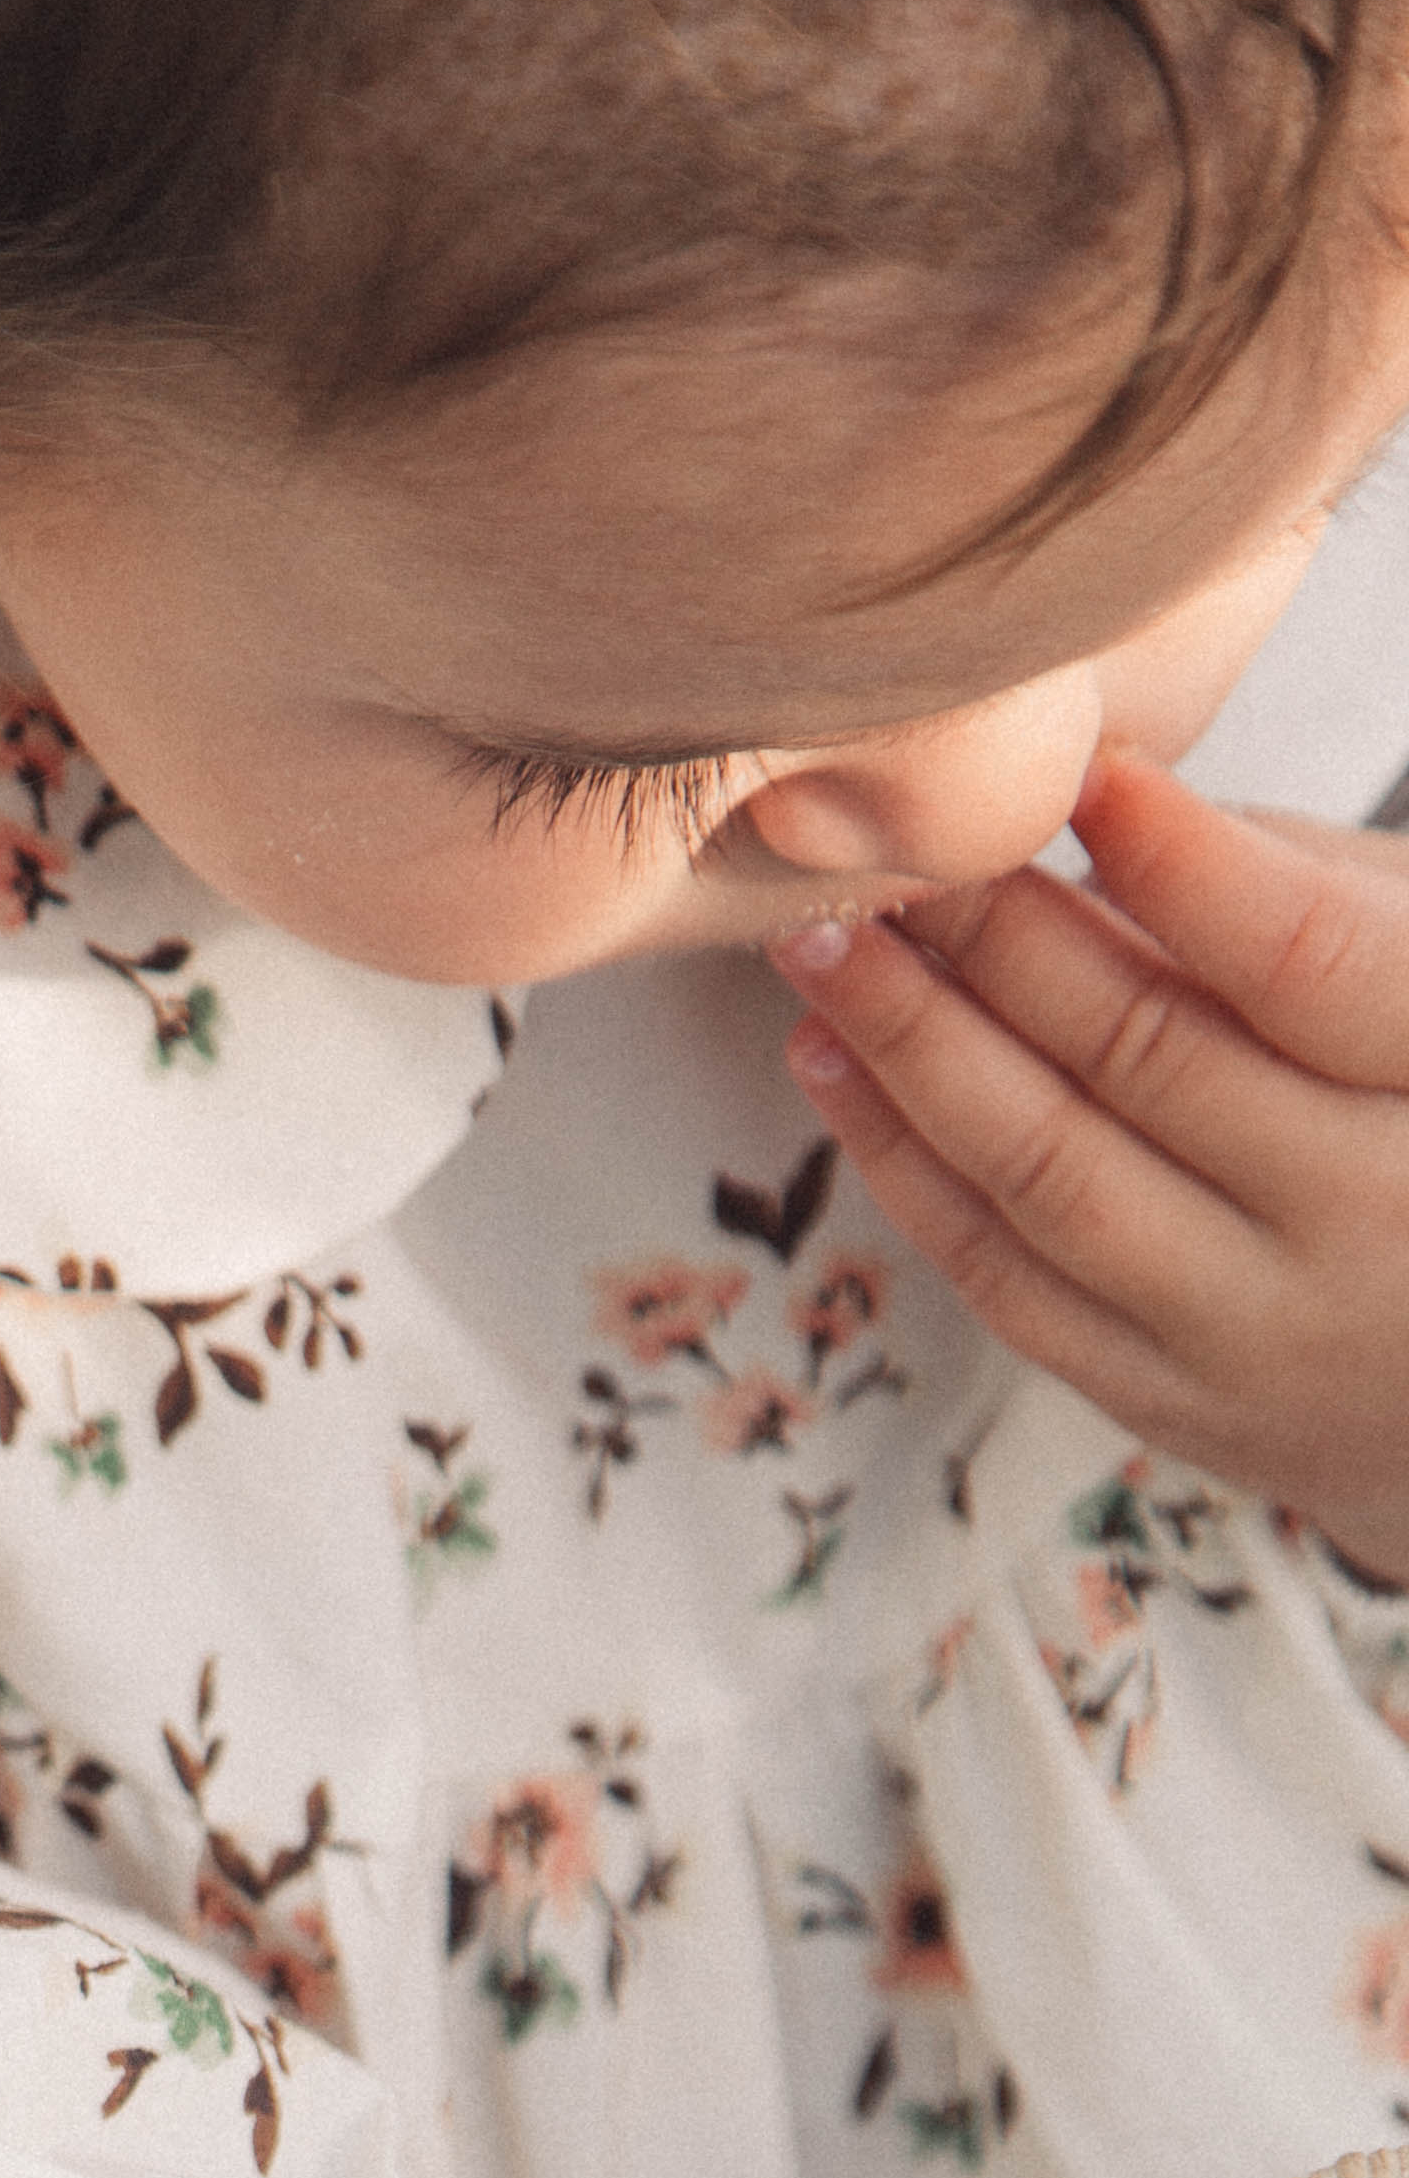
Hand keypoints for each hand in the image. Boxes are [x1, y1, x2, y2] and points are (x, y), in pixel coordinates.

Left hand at [772, 756, 1408, 1576]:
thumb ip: (1291, 887)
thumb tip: (1095, 808)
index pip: (1308, 963)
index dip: (1189, 869)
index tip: (1082, 777)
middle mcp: (1370, 1220)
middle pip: (1149, 1061)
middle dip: (998, 941)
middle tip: (896, 855)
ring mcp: (1263, 1331)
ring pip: (1053, 1178)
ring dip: (916, 1053)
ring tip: (824, 950)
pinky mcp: (1171, 1400)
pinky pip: (1010, 1283)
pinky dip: (908, 1168)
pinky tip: (837, 1067)